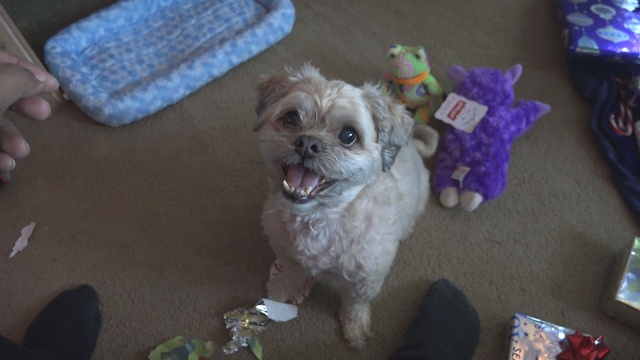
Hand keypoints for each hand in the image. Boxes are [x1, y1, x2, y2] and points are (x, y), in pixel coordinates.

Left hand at [0, 50, 58, 175]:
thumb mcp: (2, 85)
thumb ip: (23, 80)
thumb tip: (40, 80)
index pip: (2, 60)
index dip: (28, 70)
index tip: (54, 86)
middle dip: (23, 106)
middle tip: (44, 115)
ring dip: (10, 139)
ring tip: (22, 152)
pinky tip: (5, 166)